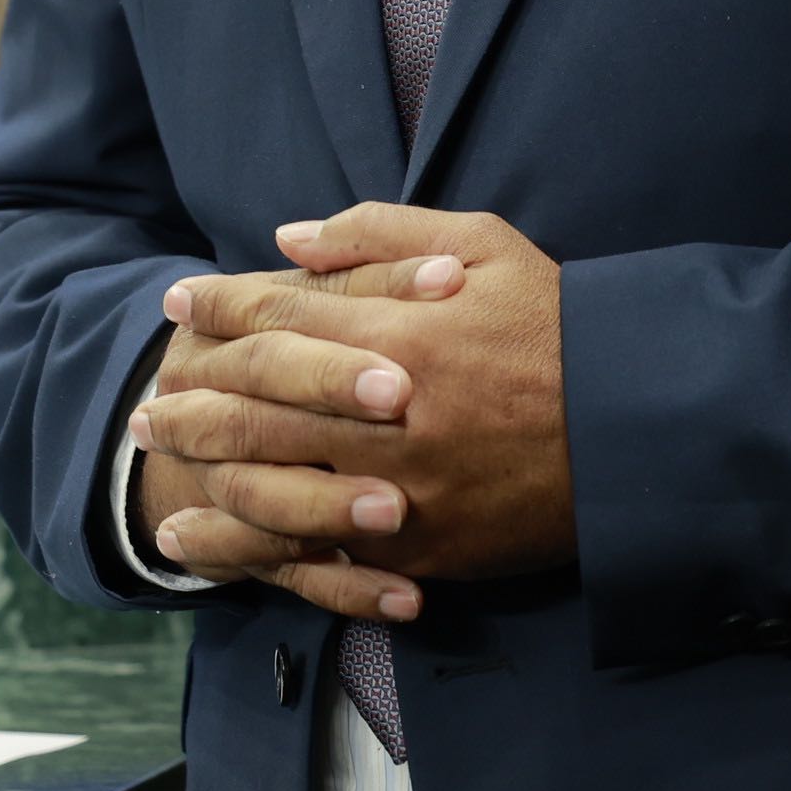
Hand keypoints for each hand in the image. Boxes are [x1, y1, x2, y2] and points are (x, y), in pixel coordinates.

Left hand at [133, 205, 572, 608]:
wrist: (643, 427)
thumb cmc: (560, 323)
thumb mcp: (481, 242)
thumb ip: (377, 234)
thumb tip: (289, 240)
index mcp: (396, 336)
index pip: (275, 318)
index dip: (216, 308)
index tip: (177, 302)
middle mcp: (386, 419)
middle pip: (254, 406)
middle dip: (191, 398)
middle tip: (147, 399)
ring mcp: (400, 493)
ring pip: (270, 487)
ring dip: (204, 471)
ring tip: (160, 458)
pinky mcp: (421, 550)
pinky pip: (318, 556)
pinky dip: (253, 550)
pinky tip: (205, 542)